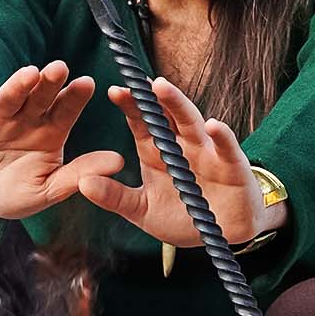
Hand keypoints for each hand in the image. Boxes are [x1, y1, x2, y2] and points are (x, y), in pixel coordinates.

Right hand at [0, 60, 125, 221]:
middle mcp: (25, 117)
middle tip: (61, 69)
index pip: (65, 110)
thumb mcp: (46, 190)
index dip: (75, 97)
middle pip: (40, 96)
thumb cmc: (10, 191)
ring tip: (30, 75)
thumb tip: (119, 162)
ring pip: (10, 96)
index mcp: (48, 131)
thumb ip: (77, 175)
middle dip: (50, 82)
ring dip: (19, 84)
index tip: (87, 83)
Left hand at [76, 79, 287, 248]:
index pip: (141, 122)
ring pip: (191, 123)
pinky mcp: (232, 166)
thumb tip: (83, 184)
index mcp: (156, 152)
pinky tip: (213, 125)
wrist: (222, 233)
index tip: (113, 92)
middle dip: (150, 99)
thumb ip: (115, 197)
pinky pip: (227, 149)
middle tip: (136, 82)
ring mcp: (207, 152)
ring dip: (177, 104)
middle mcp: (181, 145)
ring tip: (162, 87)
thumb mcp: (143, 210)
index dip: (130, 106)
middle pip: (164, 115)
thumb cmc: (183, 216)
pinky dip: (221, 137)